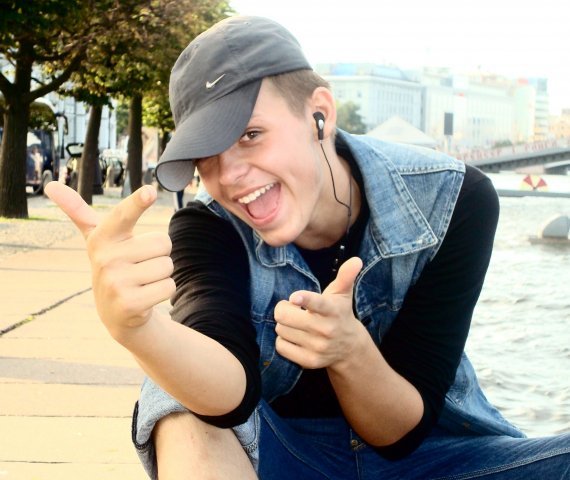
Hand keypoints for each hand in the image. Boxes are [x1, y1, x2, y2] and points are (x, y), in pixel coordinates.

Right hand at [45, 182, 175, 337]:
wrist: (115, 312)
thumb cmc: (113, 264)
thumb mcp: (97, 238)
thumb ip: (78, 211)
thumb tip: (50, 186)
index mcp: (102, 237)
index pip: (123, 215)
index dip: (137, 202)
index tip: (150, 190)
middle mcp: (106, 259)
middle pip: (162, 242)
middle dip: (159, 254)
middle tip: (139, 264)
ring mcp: (116, 283)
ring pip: (167, 265)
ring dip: (162, 273)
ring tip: (142, 280)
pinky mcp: (129, 304)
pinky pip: (169, 286)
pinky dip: (164, 290)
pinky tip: (146, 295)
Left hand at [274, 256, 363, 368]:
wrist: (349, 347)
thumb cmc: (340, 314)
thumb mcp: (342, 294)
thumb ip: (346, 276)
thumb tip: (356, 260)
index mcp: (332, 310)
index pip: (317, 304)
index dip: (305, 299)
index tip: (294, 297)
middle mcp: (325, 330)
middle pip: (286, 316)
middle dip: (283, 308)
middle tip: (290, 307)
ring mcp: (317, 347)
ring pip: (281, 330)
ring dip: (283, 324)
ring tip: (295, 323)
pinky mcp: (309, 361)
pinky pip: (281, 347)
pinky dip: (283, 340)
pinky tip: (294, 337)